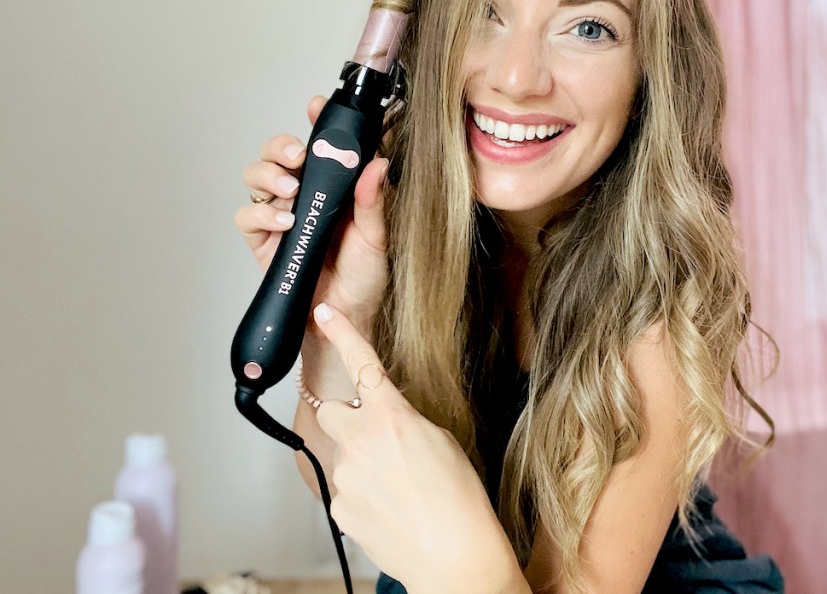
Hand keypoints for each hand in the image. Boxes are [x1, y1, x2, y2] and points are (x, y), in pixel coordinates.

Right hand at [233, 95, 389, 336]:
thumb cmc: (362, 280)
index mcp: (333, 189)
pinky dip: (262, 215)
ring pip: (257, 178)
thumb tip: (377, 163)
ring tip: (290, 190)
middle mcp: (305, 197)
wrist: (343, 321)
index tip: (315, 106)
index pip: (321, 147)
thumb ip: (372, 202)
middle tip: (296, 154)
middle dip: (281, 146)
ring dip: (268, 175)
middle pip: (278, 155)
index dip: (315, 123)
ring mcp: (281, 217)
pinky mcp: (263, 241)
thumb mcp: (375, 238)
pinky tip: (284, 223)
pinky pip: (248, 217)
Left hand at [312, 302, 523, 593]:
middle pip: (331, 412)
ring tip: (396, 487)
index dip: (341, 333)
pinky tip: (389, 508)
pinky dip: (362, 494)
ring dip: (361, 462)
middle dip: (346, 417)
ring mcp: (345, 477)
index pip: (360, 363)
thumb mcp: (441, 440)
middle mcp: (360, 441)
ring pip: (341, 455)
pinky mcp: (339, 508)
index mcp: (391, 417)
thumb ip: (403, 421)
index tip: (324, 313)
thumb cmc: (460, 499)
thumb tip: (385, 422)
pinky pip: (343, 490)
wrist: (453, 555)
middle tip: (375, 438)